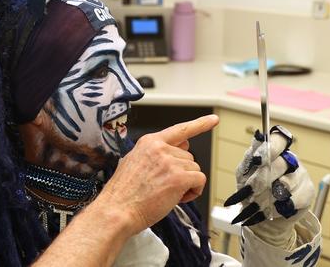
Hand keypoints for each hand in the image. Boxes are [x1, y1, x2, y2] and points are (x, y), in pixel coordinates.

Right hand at [100, 114, 218, 230]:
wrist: (117, 210)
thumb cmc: (124, 193)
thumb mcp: (134, 163)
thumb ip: (157, 153)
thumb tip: (181, 146)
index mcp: (149, 142)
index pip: (179, 130)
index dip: (199, 124)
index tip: (213, 119)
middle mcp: (160, 148)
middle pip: (188, 156)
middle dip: (182, 172)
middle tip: (164, 186)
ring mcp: (170, 162)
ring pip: (195, 169)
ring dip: (187, 184)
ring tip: (167, 193)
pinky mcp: (178, 177)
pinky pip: (200, 180)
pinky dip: (194, 191)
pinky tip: (178, 198)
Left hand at [224, 125, 314, 247]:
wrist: (258, 214)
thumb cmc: (249, 190)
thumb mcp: (243, 174)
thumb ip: (248, 163)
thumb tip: (255, 152)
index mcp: (272, 151)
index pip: (278, 139)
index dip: (271, 146)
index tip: (258, 158)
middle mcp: (289, 159)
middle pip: (281, 163)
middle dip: (262, 180)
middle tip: (250, 191)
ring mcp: (301, 175)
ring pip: (287, 184)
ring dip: (267, 197)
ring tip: (256, 204)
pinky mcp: (308, 192)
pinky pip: (294, 200)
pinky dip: (278, 208)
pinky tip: (270, 210)